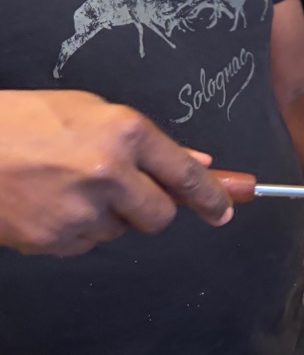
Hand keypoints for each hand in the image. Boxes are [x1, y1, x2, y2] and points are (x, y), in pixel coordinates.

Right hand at [0, 90, 233, 256]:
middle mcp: (110, 174)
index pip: (185, 175)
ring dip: (110, 216)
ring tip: (71, 185)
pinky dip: (77, 228)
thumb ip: (151, 142)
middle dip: (154, 209)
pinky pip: (85, 243)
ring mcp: (80, 211)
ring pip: (120, 231)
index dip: (212, 196)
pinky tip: (52, 202)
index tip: (227, 208)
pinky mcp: (53, 240)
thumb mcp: (93, 111)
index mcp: (126, 134)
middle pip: (160, 216)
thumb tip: (199, 162)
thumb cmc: (26, 120)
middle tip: (129, 192)